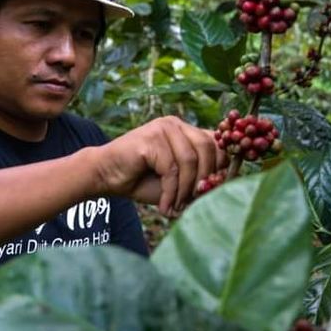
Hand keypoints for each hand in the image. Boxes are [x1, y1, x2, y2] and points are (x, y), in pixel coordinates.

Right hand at [93, 116, 226, 215]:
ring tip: (178, 206)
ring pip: (190, 160)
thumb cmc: (142, 180)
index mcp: (186, 130)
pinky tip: (164, 206)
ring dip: (186, 190)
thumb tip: (224, 187)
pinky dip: (171, 192)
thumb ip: (199, 179)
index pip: (217, 142)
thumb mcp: (177, 181)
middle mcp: (176, 124)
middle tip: (195, 201)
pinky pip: (171, 169)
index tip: (218, 190)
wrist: (105, 176)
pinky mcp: (150, 139)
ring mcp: (162, 128)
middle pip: (207, 149)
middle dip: (205, 180)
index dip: (223, 166)